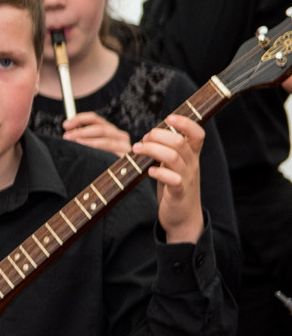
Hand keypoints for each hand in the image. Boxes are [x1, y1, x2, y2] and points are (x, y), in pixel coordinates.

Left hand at [60, 111, 132, 156]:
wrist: (119, 177)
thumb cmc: (101, 161)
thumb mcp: (92, 148)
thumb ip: (83, 138)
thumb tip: (68, 134)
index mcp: (110, 130)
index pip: (94, 119)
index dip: (79, 119)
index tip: (65, 125)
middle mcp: (119, 135)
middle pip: (100, 127)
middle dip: (81, 131)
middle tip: (67, 136)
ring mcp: (124, 145)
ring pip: (106, 139)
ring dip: (88, 140)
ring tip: (75, 143)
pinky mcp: (125, 156)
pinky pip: (111, 150)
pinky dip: (98, 148)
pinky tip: (88, 152)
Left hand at [135, 114, 205, 244]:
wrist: (183, 217)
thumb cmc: (174, 186)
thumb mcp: (174, 165)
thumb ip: (167, 149)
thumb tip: (149, 135)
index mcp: (191, 155)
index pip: (198, 133)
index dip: (186, 123)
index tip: (169, 118)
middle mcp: (191, 164)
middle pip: (179, 142)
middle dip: (158, 135)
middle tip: (142, 139)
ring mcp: (187, 178)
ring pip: (174, 157)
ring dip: (152, 150)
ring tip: (137, 150)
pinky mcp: (179, 193)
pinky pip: (174, 180)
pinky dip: (160, 173)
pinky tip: (149, 172)